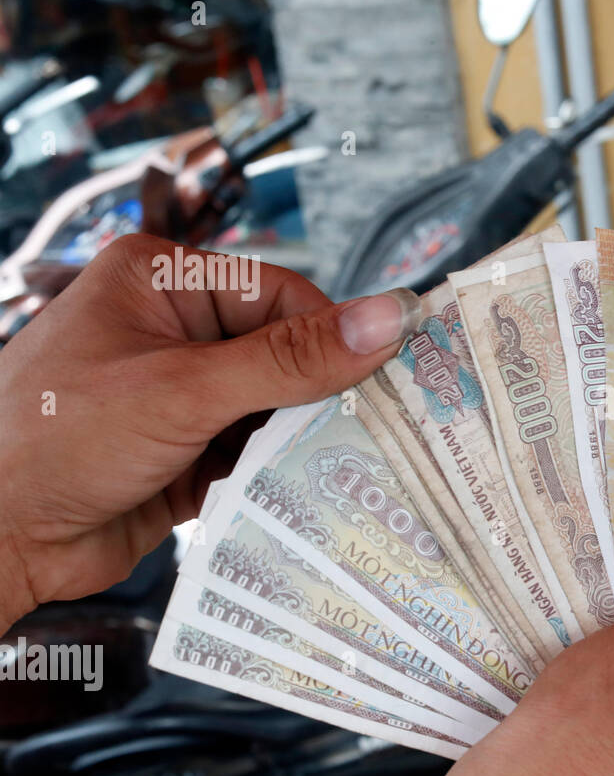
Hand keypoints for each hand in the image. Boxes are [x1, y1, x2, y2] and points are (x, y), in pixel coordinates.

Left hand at [0, 234, 417, 631]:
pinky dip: (283, 475)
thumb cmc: (58, 439)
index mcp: (164, 280)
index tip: (392, 382)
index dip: (335, 338)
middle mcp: (175, 331)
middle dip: (325, 397)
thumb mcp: (185, 391)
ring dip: (306, 442)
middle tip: (386, 434)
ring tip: (359, 469)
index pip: (282, 296)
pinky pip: (256, 454)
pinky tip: (315, 495)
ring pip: (277, 409)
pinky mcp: (187, 453)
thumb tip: (393, 316)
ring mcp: (181, 395)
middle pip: (286, 354)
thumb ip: (293, 359)